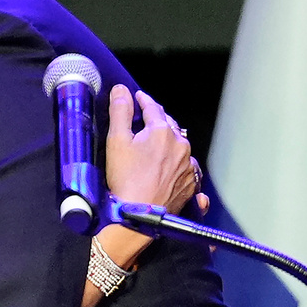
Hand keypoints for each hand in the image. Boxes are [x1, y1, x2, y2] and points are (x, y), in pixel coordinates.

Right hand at [105, 84, 195, 212]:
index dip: (143, 101)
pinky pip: (187, 169)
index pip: (153, 108)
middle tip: (144, 121)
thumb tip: (121, 90)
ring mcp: (188, 167)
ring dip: (169, 144)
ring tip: (156, 147)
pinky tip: (172, 169)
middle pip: (169, 126)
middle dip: (157, 121)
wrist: (138, 217)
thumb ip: (120, 111)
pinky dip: (179, 165)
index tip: (137, 97)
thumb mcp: (116, 141)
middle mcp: (181, 146)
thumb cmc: (125, 179)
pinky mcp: (189, 186)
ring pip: (180, 147)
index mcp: (162, 132)